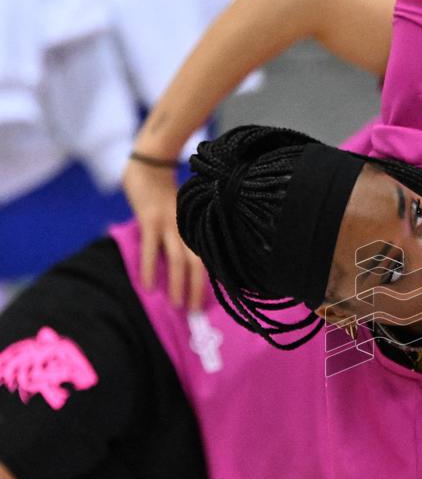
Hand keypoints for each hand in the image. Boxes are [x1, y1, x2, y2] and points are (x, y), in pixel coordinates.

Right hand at [122, 159, 205, 309]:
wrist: (150, 166)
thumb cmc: (167, 194)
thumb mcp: (186, 213)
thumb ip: (189, 234)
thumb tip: (191, 263)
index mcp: (198, 227)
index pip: (210, 256)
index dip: (214, 279)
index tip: (216, 301)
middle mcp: (189, 227)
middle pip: (197, 263)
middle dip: (198, 289)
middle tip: (196, 312)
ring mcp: (170, 223)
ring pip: (177, 259)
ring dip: (177, 284)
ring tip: (177, 305)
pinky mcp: (151, 220)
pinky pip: (150, 248)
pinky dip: (149, 268)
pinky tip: (148, 286)